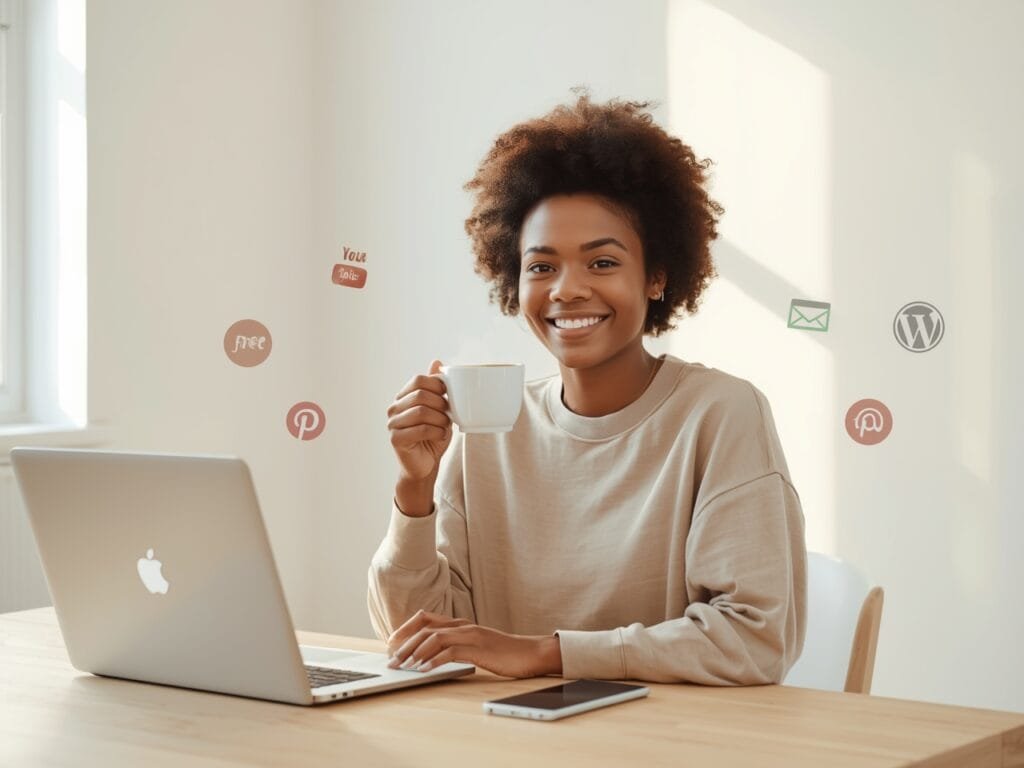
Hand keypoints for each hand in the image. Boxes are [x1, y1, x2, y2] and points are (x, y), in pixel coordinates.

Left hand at [385, 610, 561, 678]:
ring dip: (415, 652)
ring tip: (403, 665)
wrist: (529, 653)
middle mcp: (462, 625)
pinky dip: (434, 661)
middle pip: (424, 628)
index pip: (424, 618)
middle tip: (391, 660)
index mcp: (459, 623)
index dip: (405, 628)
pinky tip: (424, 670)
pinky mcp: (478, 648)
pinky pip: (450, 652)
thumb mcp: (474, 646)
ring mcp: (470, 635)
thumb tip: (430, 657)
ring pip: (434, 638)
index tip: (391, 643)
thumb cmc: (502, 652)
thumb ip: (455, 646)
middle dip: (404, 644)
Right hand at [386, 360, 453, 484]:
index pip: (418, 380)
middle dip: (440, 404)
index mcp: (403, 397)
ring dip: (440, 419)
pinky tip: (439, 436)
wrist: (426, 464)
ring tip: (444, 426)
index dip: (437, 386)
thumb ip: (435, 387)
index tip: (447, 397)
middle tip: (448, 415)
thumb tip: (436, 361)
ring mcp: (392, 424)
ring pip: (422, 412)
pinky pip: (422, 429)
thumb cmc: (432, 436)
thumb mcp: (438, 409)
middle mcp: (394, 408)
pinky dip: (437, 432)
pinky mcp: (396, 439)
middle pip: (420, 395)